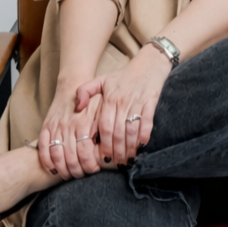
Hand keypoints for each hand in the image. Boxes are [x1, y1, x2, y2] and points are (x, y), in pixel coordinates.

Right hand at [38, 85, 103, 180]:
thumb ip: (107, 129)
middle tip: (81, 175)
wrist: (71, 88)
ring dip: (62, 169)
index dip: (89, 165)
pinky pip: (43, 147)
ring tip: (69, 175)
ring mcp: (56, 126)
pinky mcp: (45, 127)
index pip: (86, 151)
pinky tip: (53, 169)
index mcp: (85, 122)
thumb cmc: (91, 104)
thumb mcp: (103, 111)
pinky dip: (47, 161)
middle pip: (71, 156)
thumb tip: (113, 150)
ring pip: (57, 154)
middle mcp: (69, 125)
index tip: (93, 170)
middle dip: (77, 171)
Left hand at [76, 44, 171, 165]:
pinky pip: (147, 123)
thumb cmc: (122, 76)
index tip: (103, 156)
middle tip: (116, 162)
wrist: (149, 64)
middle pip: (118, 132)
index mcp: (108, 98)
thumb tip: (77, 107)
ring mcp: (137, 103)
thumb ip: (84, 91)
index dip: (104, 143)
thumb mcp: (100, 80)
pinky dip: (144, 137)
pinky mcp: (151, 103)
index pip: (104, 126)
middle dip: (117, 150)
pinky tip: (141, 146)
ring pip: (132, 131)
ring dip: (130, 147)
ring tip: (128, 159)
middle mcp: (122, 101)